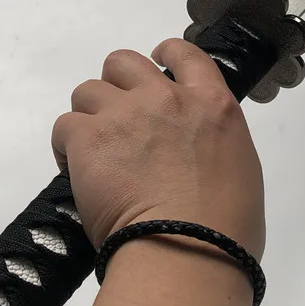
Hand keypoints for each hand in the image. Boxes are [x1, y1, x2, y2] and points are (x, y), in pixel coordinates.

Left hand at [51, 39, 264, 256]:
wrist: (186, 252)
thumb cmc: (226, 228)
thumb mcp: (239, 168)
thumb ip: (212, 141)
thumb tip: (190, 150)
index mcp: (213, 104)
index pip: (185, 53)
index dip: (164, 53)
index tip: (154, 64)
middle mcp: (167, 98)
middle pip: (123, 62)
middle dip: (116, 84)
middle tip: (117, 119)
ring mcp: (125, 114)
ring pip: (87, 91)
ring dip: (90, 117)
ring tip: (95, 153)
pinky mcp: (89, 138)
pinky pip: (64, 126)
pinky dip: (67, 147)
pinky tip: (77, 171)